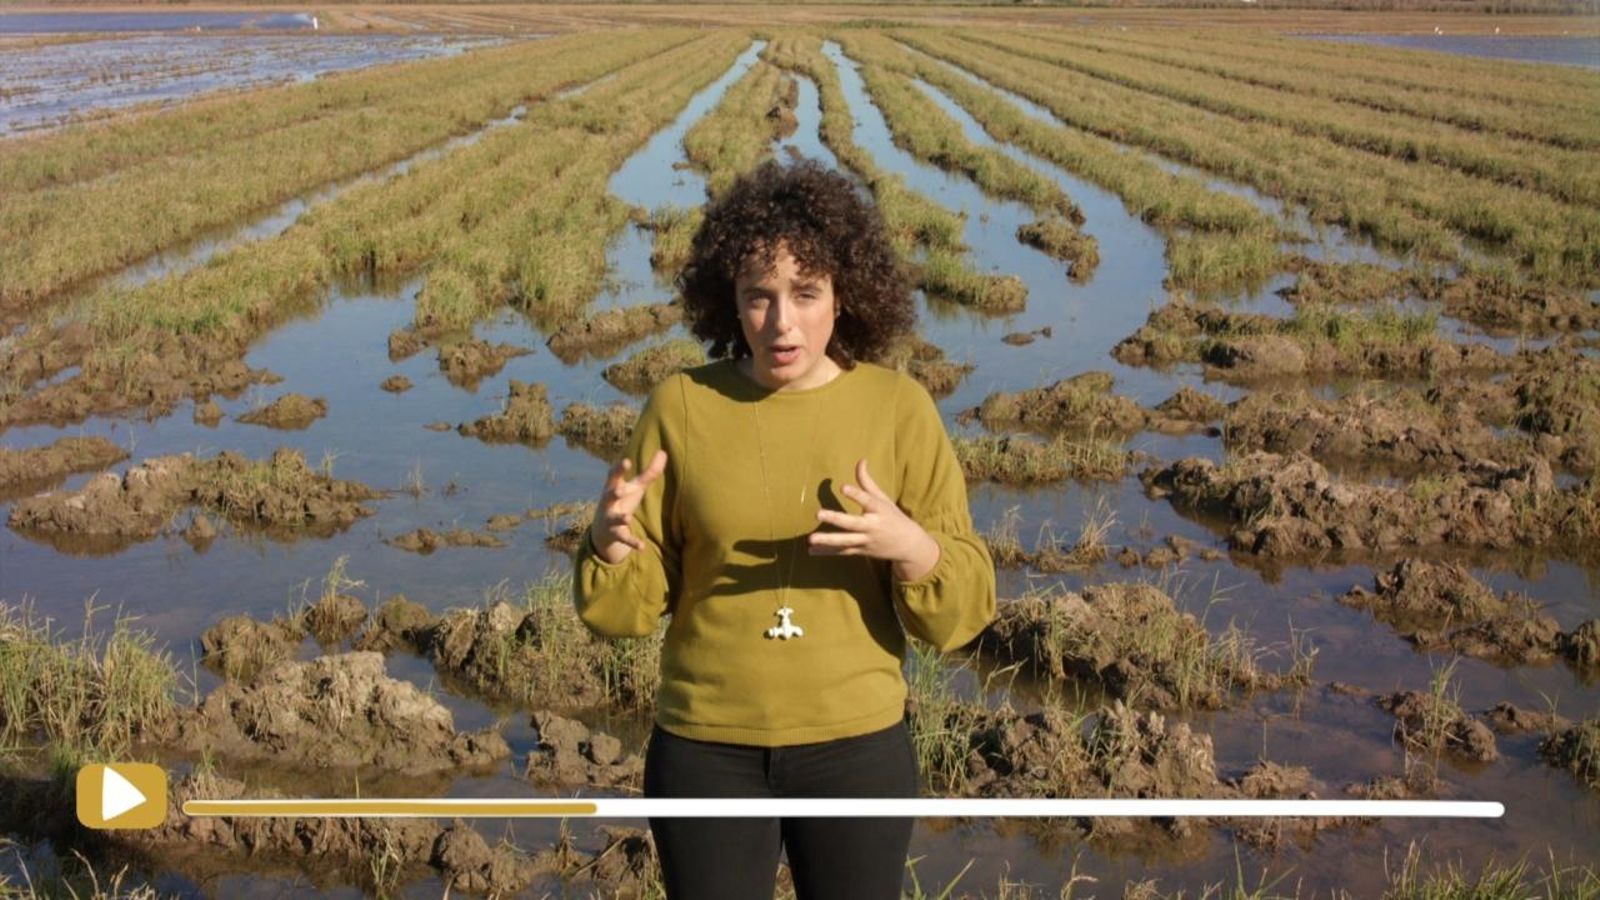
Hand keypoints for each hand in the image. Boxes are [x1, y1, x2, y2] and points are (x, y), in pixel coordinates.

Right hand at [589, 450, 666, 564]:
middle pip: (609, 496)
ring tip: (628, 518)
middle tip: (618, 489)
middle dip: (613, 492)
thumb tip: (664, 451)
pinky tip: (642, 546)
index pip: (614, 476)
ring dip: (621, 518)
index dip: (619, 469)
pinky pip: (624, 538)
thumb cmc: (622, 501)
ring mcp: (610, 519)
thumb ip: (649, 472)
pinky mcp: (615, 534)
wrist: (603, 530)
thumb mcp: (635, 488)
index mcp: (614, 488)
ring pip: (614, 518)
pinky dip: (632, 542)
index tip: (626, 461)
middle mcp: (609, 503)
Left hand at [809, 459, 939, 581]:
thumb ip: (867, 482)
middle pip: (852, 523)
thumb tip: (861, 460)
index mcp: (879, 510)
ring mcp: (866, 540)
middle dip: (835, 519)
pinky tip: (811, 550)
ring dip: (828, 540)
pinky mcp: (861, 551)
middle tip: (818, 514)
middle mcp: (872, 526)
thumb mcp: (883, 499)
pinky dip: (827, 552)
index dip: (855, 494)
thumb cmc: (893, 517)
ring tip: (810, 539)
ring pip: (846, 541)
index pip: (867, 500)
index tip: (843, 487)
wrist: (909, 545)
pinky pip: (843, 551)